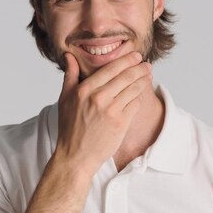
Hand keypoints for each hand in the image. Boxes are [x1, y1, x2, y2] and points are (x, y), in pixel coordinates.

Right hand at [55, 51, 151, 175]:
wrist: (76, 156)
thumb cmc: (69, 128)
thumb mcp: (64, 99)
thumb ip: (69, 75)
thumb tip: (69, 56)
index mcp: (84, 90)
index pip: (111, 68)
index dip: (127, 60)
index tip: (135, 56)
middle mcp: (98, 98)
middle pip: (126, 76)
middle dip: (140, 68)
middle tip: (146, 65)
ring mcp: (110, 111)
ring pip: (133, 89)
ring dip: (143, 80)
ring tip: (148, 76)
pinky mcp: (121, 123)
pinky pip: (135, 104)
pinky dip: (139, 97)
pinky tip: (141, 94)